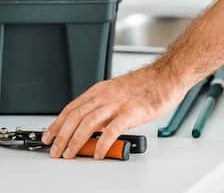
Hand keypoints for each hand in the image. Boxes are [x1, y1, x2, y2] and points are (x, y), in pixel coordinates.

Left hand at [42, 65, 184, 159]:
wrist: (165, 76)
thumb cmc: (145, 84)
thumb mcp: (117, 90)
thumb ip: (104, 104)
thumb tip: (94, 123)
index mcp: (101, 90)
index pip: (72, 107)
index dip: (58, 123)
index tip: (50, 135)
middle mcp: (106, 96)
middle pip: (76, 116)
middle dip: (62, 135)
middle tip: (55, 150)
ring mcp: (118, 104)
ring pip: (88, 123)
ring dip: (75, 141)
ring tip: (69, 154)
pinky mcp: (132, 112)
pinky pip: (112, 131)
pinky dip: (102, 144)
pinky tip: (99, 153)